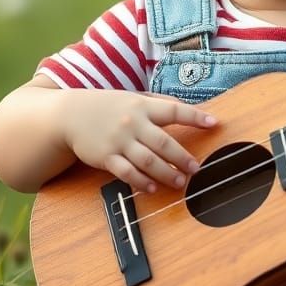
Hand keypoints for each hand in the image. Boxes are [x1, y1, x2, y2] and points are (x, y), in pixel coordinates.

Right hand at [60, 90, 215, 193]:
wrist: (71, 114)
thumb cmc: (108, 106)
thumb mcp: (134, 97)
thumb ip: (160, 103)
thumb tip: (191, 108)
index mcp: (143, 106)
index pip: (174, 110)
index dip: (196, 117)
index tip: (214, 123)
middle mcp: (133, 123)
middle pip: (163, 142)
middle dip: (182, 157)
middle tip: (197, 168)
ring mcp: (119, 141)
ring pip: (147, 161)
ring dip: (166, 173)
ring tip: (180, 182)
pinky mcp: (106, 157)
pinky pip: (126, 173)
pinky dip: (141, 182)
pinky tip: (152, 188)